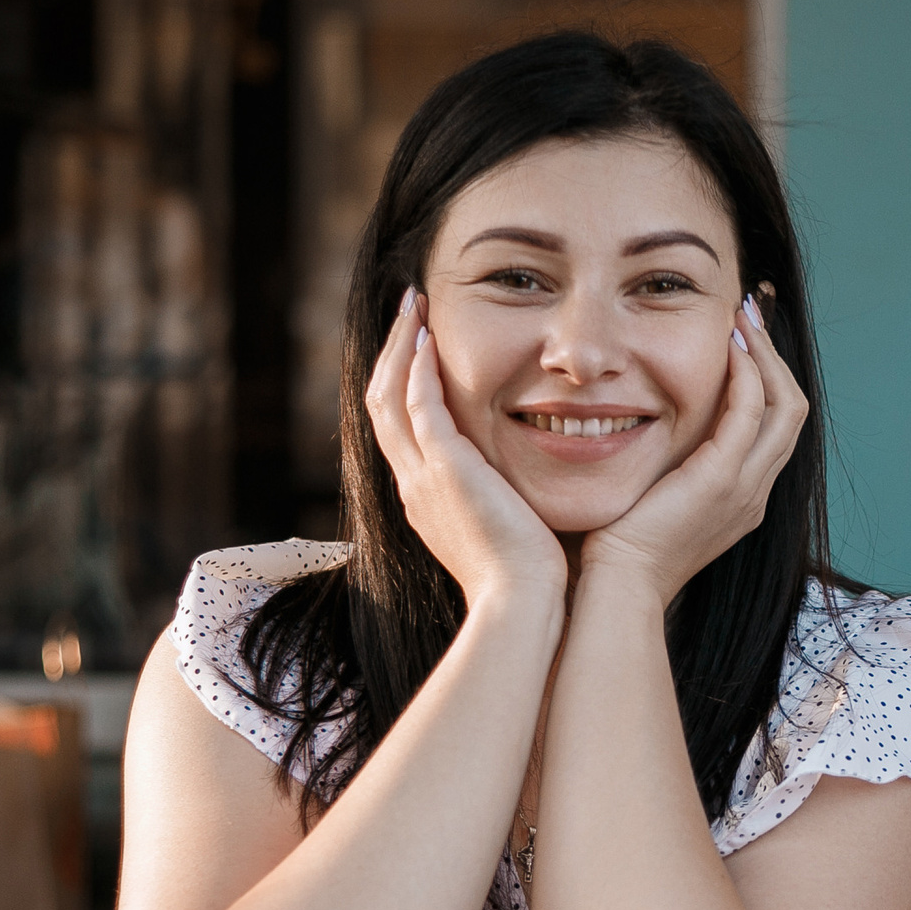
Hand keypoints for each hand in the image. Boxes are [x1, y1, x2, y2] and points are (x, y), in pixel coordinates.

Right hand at [364, 289, 567, 607]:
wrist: (522, 603)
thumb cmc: (528, 576)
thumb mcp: (505, 527)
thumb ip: (501, 498)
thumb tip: (519, 484)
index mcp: (425, 497)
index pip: (400, 428)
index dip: (403, 382)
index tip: (419, 346)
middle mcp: (413, 484)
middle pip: (381, 404)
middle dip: (393, 353)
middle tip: (409, 311)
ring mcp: (422, 477)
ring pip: (389, 396)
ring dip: (400, 346)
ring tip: (414, 306)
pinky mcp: (444, 469)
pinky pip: (418, 404)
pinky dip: (417, 368)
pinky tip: (427, 336)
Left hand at [579, 293, 806, 600]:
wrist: (617, 585)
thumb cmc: (620, 547)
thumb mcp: (655, 497)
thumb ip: (667, 463)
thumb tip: (645, 423)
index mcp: (743, 497)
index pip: (775, 426)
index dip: (768, 377)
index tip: (745, 337)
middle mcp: (756, 492)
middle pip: (792, 410)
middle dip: (776, 356)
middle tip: (751, 312)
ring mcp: (745, 488)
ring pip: (785, 405)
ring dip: (765, 354)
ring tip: (743, 317)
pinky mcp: (722, 480)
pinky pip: (750, 412)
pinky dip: (745, 373)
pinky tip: (726, 346)